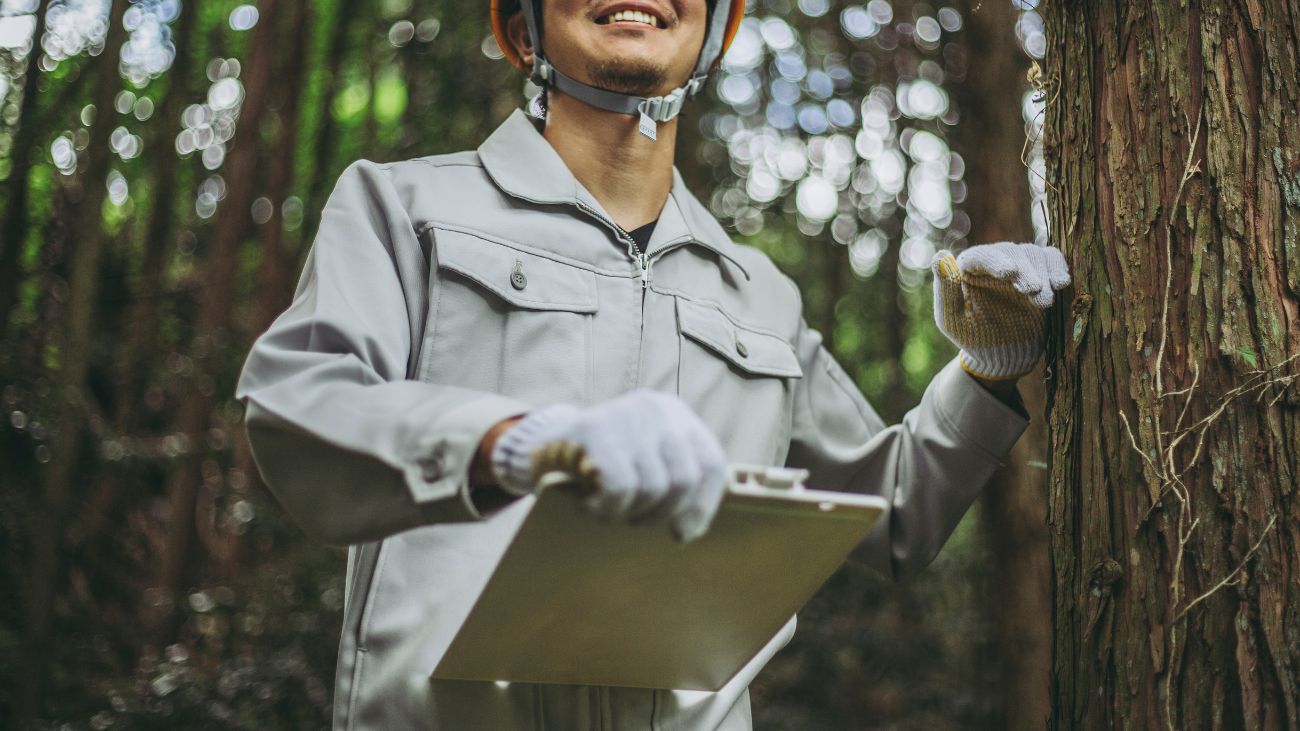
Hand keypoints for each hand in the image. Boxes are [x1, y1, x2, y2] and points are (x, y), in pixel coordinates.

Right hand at [490, 389, 728, 541]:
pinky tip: (588, 505)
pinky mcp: (594, 429)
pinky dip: (607, 508)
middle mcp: (656, 408)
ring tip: (606, 509)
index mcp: (675, 414)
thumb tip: (690, 530)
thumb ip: (671, 478)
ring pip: (652, 488)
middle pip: (684, 479)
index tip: (684, 534)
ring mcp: (626, 415)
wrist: (541, 445)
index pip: (711, 463)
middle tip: (632, 521)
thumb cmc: (600, 463)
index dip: (703, 505)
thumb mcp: (644, 460)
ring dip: (628, 513)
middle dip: (659, 514)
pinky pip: (620, 487)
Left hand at [931, 242, 1069, 379]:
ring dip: (1042, 272)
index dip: (995, 261)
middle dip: (1025, 270)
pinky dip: (1058, 267)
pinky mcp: (1040, 272)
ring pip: (1032, 253)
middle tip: (1033, 292)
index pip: (979, 255)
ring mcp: (1018, 265)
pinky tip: (1062, 283)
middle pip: (1010, 251)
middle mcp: (993, 261)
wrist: (1001, 355)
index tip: (1010, 273)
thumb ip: (946, 290)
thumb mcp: (952, 320)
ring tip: (1044, 302)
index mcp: (967, 269)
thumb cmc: (971, 338)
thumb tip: (940, 256)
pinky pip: (1051, 258)